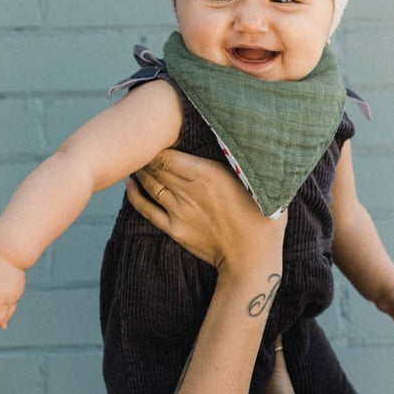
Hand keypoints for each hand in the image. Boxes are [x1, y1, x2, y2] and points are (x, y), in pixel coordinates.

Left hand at [126, 150, 286, 272]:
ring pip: (150, 184)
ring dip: (140, 170)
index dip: (157, 143)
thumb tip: (240, 141)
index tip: (156, 134)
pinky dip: (135, 195)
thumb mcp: (257, 182)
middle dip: (146, 154)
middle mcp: (188, 190)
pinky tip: (130, 184)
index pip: (168, 154)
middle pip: (156, 167)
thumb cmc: (262, 218)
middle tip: (140, 142)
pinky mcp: (174, 229)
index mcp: (207, 174)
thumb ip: (242, 162)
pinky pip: (146, 209)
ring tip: (135, 159)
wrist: (252, 258)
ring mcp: (178, 211)